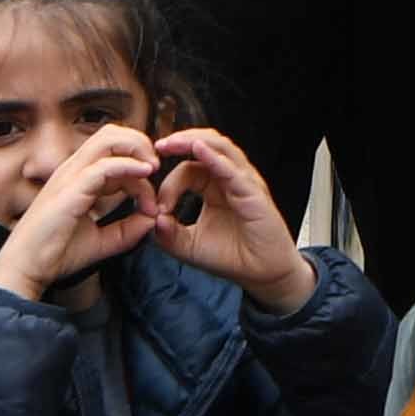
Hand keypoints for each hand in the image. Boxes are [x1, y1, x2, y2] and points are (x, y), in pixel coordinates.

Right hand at [0, 129, 174, 308]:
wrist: (27, 268)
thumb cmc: (56, 253)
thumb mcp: (102, 241)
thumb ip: (127, 230)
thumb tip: (152, 221)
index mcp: (79, 177)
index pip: (116, 153)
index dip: (141, 171)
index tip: (154, 204)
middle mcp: (73, 170)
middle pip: (112, 134)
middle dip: (141, 143)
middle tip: (158, 168)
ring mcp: (70, 176)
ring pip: (108, 140)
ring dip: (137, 148)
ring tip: (153, 170)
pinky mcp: (70, 190)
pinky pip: (103, 166)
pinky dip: (128, 166)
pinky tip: (144, 176)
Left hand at [147, 123, 318, 314]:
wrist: (261, 275)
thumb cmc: (232, 257)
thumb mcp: (189, 246)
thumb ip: (167, 235)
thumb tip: (152, 219)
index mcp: (214, 187)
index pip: (189, 168)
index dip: (169, 182)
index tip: (157, 207)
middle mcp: (230, 179)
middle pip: (206, 144)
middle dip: (181, 140)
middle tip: (158, 145)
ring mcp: (244, 183)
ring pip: (221, 148)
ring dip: (195, 141)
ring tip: (173, 141)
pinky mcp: (254, 193)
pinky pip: (233, 170)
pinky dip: (215, 158)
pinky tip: (199, 150)